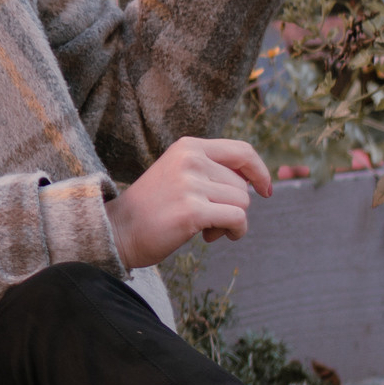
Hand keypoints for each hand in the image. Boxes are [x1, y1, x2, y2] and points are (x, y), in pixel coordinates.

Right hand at [103, 137, 272, 268]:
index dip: (260, 171)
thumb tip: (255, 181)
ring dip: (231, 221)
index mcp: (188, 146)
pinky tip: (213, 238)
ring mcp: (190, 184)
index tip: (265, 190)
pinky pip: (237, 219)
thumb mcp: (179, 174)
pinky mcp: (193, 211)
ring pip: (242, 203)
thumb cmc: (152, 207)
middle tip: (208, 218)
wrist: (118, 230)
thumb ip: (212, 170)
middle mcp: (190, 160)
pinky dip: (235, 231)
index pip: (242, 151)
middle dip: (233, 205)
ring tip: (205, 228)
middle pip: (243, 185)